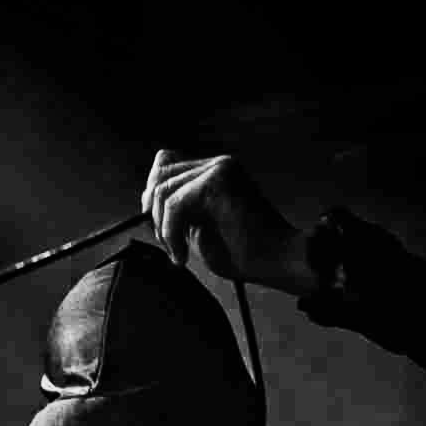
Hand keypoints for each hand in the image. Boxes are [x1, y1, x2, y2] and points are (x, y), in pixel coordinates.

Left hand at [142, 150, 315, 294]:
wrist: (279, 261)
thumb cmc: (246, 254)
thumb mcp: (201, 230)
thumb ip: (178, 213)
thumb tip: (147, 199)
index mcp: (217, 171)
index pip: (168, 166)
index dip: (155, 197)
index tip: (161, 232)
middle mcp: (219, 163)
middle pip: (161, 170)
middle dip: (154, 210)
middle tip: (168, 245)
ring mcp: (220, 168)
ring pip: (163, 188)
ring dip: (163, 227)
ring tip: (178, 254)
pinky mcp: (218, 181)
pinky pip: (174, 203)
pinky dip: (171, 233)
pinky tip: (183, 257)